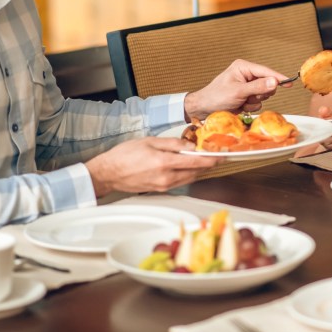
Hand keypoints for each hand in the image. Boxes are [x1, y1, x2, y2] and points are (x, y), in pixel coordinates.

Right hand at [85, 137, 223, 196]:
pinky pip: (181, 182)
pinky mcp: (161, 190)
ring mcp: (164, 186)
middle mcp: (166, 178)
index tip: (223, 155)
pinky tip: (188, 166)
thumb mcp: (150, 141)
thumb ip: (173, 144)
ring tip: (205, 159)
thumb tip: (190, 145)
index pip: (196, 162)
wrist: (108, 173)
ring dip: (199, 169)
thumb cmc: (124, 155)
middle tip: (217, 155)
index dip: (212, 158)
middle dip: (208, 163)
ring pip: (190, 178)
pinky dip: (188, 174)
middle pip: (196, 171)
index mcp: (164, 163)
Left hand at [183, 59, 287, 119]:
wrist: (203, 109)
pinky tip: (239, 106)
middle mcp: (246, 74)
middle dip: (259, 94)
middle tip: (248, 98)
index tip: (289, 83)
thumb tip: (274, 82)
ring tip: (241, 102)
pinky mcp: (246, 95)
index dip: (278, 78)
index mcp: (243, 67)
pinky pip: (258, 103)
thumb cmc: (216, 97)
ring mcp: (247, 86)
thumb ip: (257, 87)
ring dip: (253, 102)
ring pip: (263, 95)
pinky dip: (250, 107)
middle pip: (267, 84)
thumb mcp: (238, 92)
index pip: (266, 71)